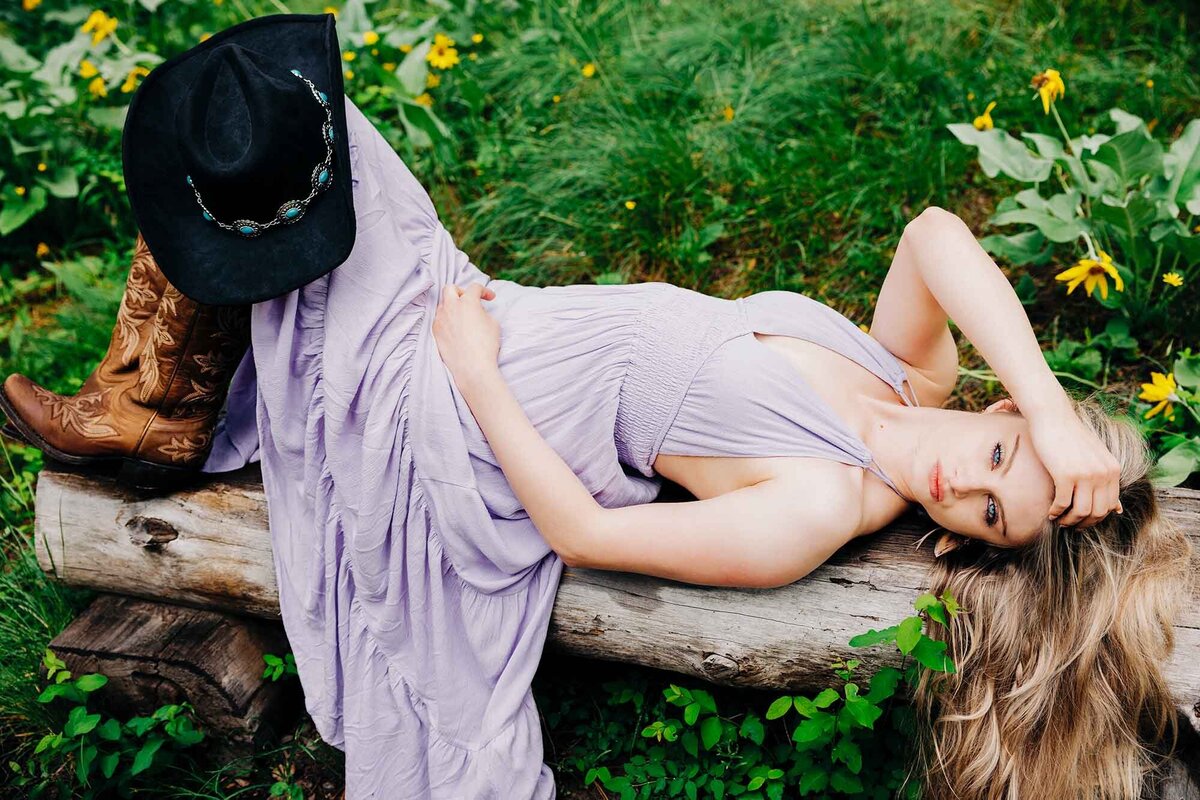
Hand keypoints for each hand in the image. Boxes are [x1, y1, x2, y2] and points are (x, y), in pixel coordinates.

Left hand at [432, 282, 498, 391]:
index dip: (485, 291)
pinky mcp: (435, 331)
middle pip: (450, 289)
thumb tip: (476, 312)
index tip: (490, 298)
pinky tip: (455, 329)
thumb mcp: (493, 323)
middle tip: (469, 300)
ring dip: (452, 306)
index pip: (474, 287)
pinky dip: (447, 320)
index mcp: (467, 302)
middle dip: (461, 292)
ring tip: (462, 316)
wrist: (472, 366)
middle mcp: (451, 307)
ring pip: (443, 305)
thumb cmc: (486, 345)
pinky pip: (439, 319)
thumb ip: (483, 312)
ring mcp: (440, 319)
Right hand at [1013, 398, 1122, 527]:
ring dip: (1069, 520)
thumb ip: (1107, 481)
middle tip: (1069, 525)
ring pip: (1081, 511)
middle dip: (1082, 523)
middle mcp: (1103, 473)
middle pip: (1097, 512)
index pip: (1110, 506)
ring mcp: (1085, 474)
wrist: (1053, 417)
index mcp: (1113, 469)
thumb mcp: (1096, 458)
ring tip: (1059, 520)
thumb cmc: (1070, 436)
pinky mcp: (1065, 474)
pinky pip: (1062, 503)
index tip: (1081, 521)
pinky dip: (1056, 511)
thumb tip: (1117, 510)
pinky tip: (1050, 512)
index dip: (1095, 519)